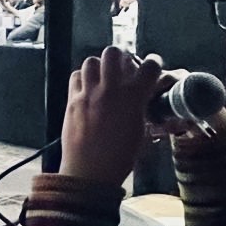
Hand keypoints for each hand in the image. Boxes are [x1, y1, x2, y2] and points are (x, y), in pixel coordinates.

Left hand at [59, 48, 173, 185]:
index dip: (153, 63)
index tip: (152, 66)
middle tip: (121, 69)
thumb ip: (141, 108)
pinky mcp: (72, 101)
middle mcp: (111, 89)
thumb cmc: (120, 158)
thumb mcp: (140, 131)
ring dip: (99, 66)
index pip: (150, 66)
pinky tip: (86, 89)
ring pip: (91, 61)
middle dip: (120, 58)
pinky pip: (75, 77)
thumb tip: (141, 98)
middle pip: (114, 53)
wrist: (90, 172)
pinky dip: (81, 78)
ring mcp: (89, 93)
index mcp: (134, 97)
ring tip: (102, 78)